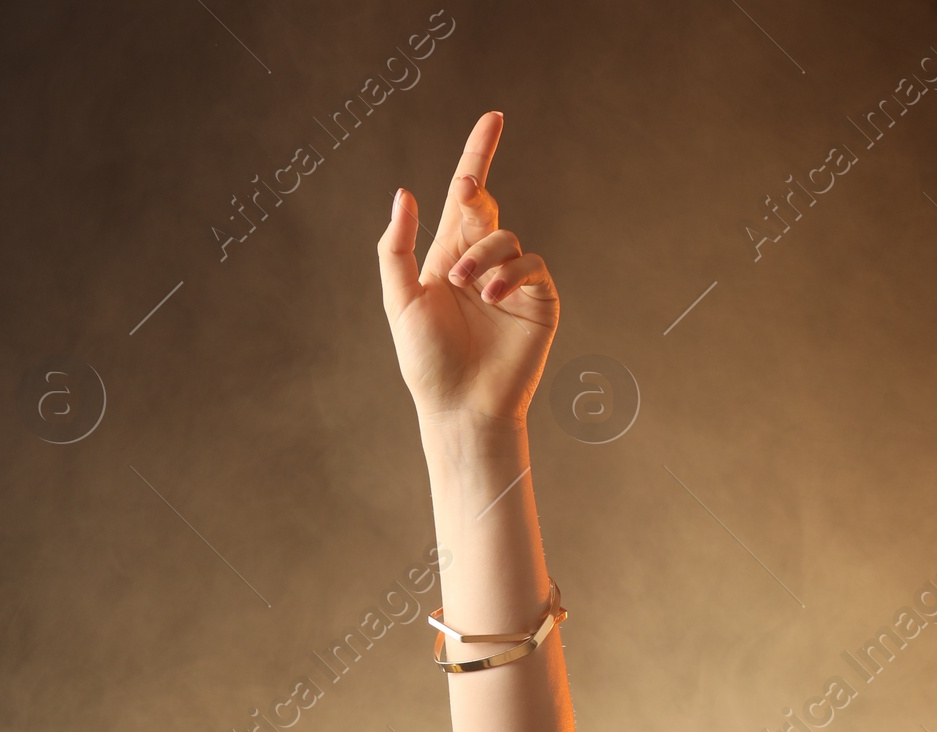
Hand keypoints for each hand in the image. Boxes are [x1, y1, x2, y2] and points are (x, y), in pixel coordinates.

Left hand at [376, 109, 558, 428]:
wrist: (461, 408)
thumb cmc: (427, 363)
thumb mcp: (400, 302)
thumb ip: (397, 249)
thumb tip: (405, 193)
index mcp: (449, 256)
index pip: (465, 197)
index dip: (479, 154)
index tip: (493, 117)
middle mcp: (482, 262)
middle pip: (486, 204)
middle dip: (476, 188)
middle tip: (466, 187)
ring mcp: (513, 281)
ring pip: (504, 236)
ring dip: (484, 253)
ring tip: (466, 285)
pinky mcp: (538, 300)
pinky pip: (531, 264)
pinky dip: (511, 271)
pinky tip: (492, 292)